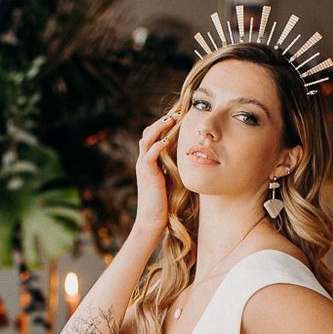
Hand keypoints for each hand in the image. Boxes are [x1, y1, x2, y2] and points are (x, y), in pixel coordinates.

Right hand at [133, 111, 178, 234]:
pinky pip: (149, 155)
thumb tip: (189, 159)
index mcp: (149, 162)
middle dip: (161, 122)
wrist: (152, 220)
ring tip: (171, 119)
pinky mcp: (147, 174)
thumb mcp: (170, 181)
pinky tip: (166, 141)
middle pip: (147, 134)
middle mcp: (144, 162)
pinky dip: (157, 146)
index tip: (177, 118)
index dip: (163, 126)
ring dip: (158, 128)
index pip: (153, 138)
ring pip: (146, 140)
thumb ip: (174, 168)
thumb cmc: (163, 204)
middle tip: (176, 114)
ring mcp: (143, 167)